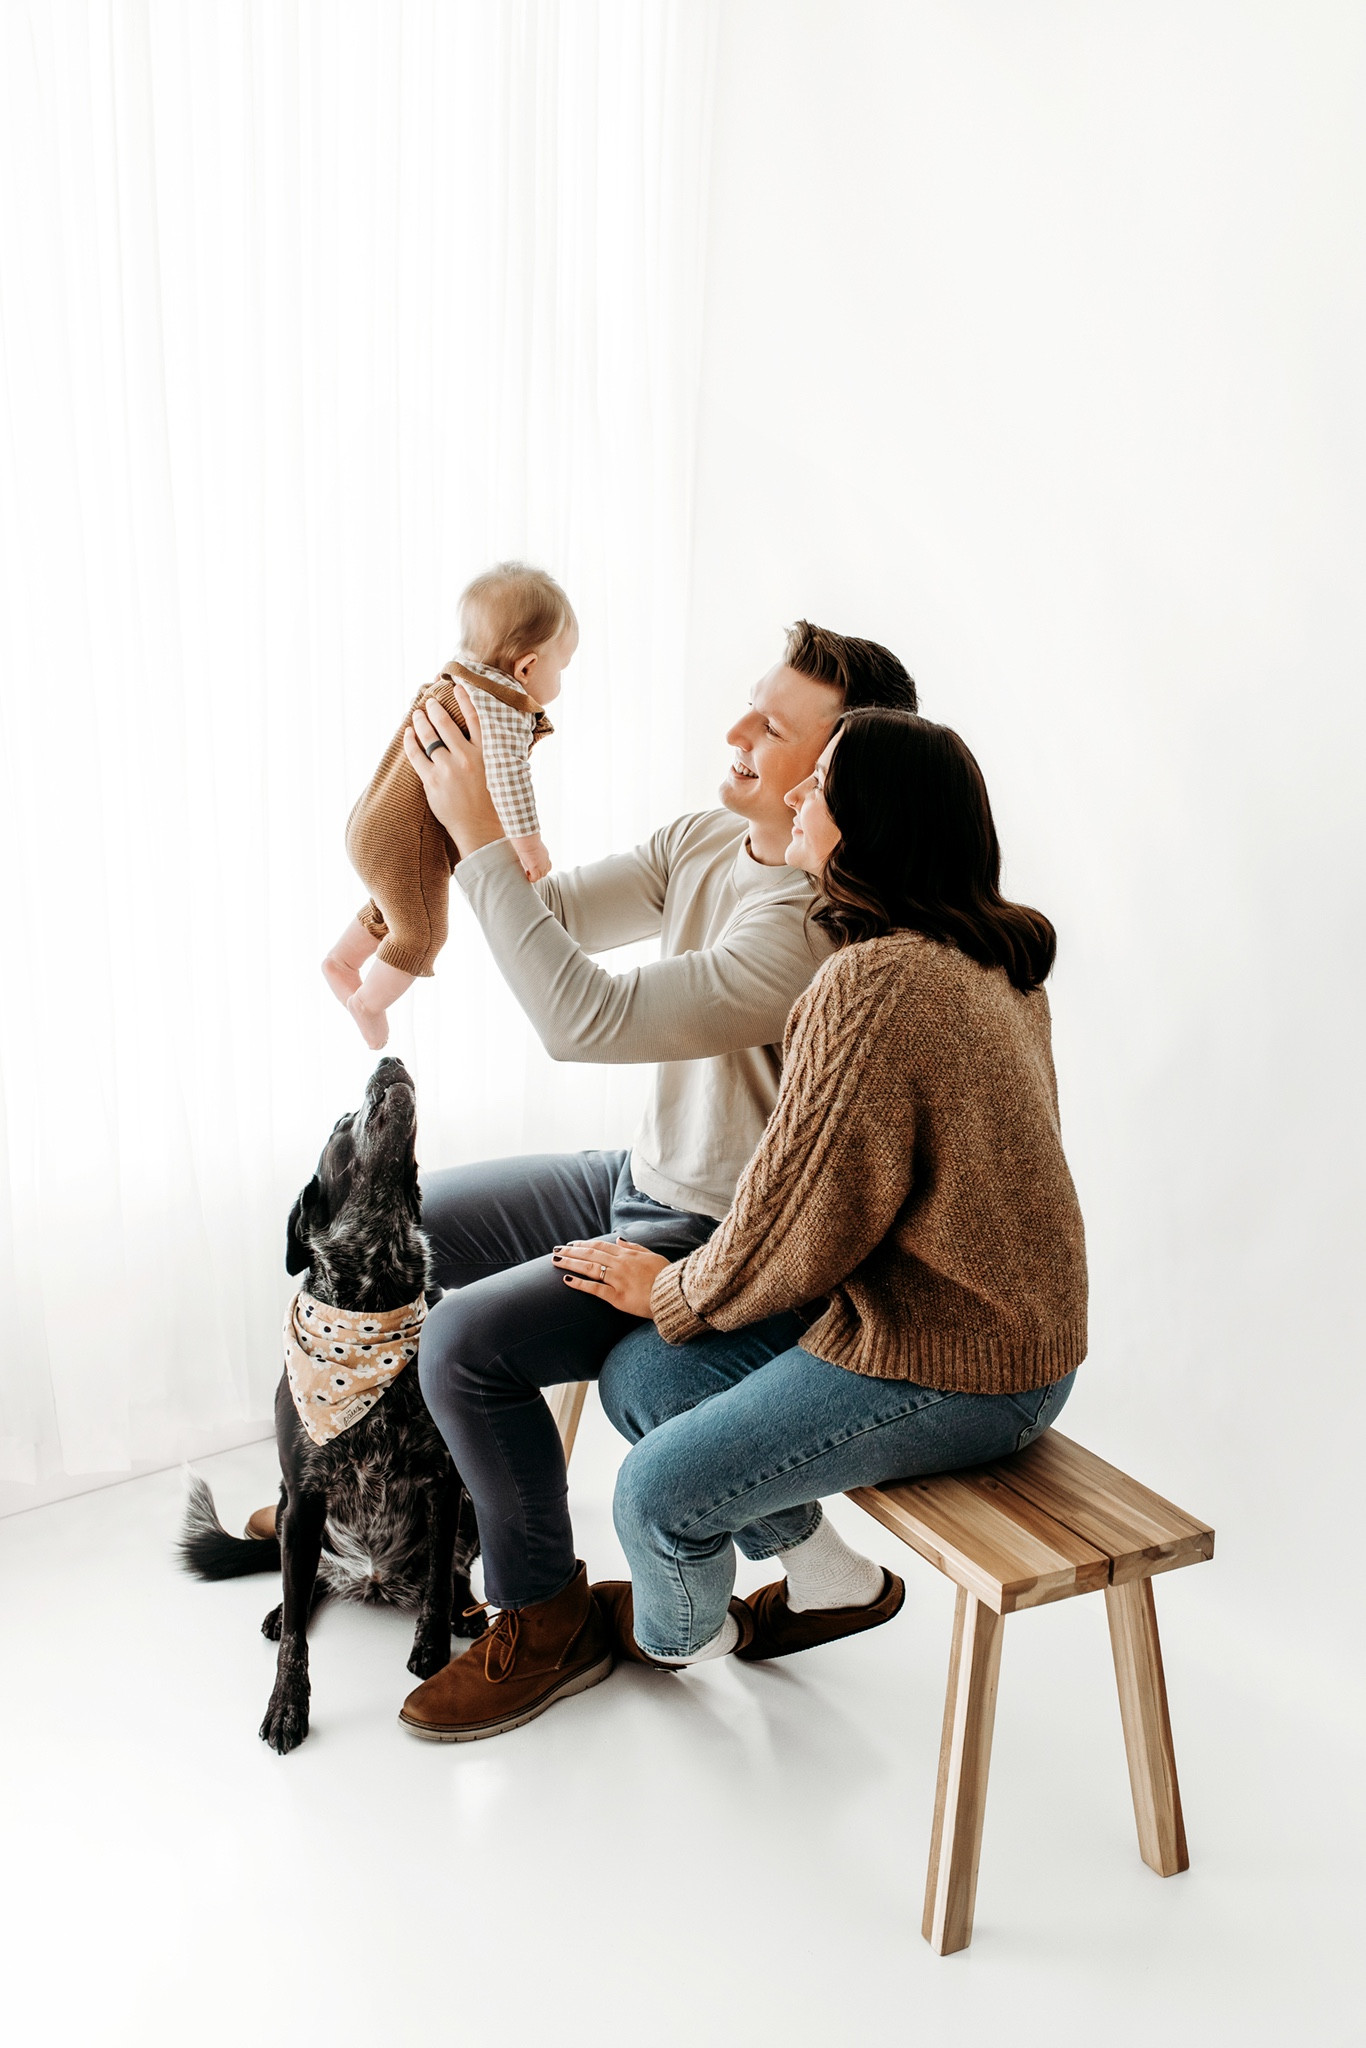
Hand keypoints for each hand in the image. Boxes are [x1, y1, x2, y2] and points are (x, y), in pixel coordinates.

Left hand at [402, 685, 504, 859]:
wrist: (481, 831)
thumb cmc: (493, 805)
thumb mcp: (502, 774)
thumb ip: (494, 754)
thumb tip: (492, 737)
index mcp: (486, 754)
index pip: (475, 718)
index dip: (465, 699)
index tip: (457, 686)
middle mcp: (467, 757)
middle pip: (446, 724)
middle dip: (435, 709)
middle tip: (430, 701)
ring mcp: (448, 769)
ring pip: (429, 737)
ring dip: (421, 721)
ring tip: (418, 713)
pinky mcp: (432, 781)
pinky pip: (416, 755)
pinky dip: (410, 741)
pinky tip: (408, 733)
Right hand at [511, 833, 552, 881]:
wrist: (527, 839)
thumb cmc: (527, 839)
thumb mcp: (533, 845)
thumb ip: (534, 850)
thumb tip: (528, 848)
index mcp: (545, 855)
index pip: (548, 866)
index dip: (541, 868)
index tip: (533, 866)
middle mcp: (545, 861)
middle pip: (545, 872)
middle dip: (538, 873)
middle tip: (530, 870)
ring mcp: (541, 865)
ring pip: (540, 876)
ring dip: (534, 876)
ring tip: (527, 872)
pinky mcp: (535, 867)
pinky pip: (535, 878)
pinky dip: (531, 878)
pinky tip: (526, 873)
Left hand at [551, 1237, 670, 1319]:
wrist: (675, 1295)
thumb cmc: (666, 1276)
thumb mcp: (653, 1256)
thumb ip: (635, 1247)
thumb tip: (620, 1239)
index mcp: (628, 1254)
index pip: (601, 1246)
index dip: (584, 1244)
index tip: (571, 1244)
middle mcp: (620, 1264)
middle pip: (591, 1254)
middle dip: (571, 1251)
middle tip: (556, 1250)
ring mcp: (618, 1279)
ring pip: (589, 1267)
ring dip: (570, 1263)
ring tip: (555, 1261)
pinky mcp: (617, 1296)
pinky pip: (595, 1288)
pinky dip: (579, 1283)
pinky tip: (566, 1280)